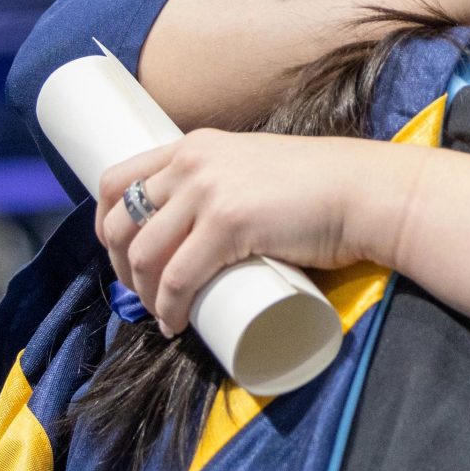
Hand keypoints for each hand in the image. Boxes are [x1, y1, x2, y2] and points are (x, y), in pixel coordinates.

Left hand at [94, 132, 414, 335]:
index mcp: (194, 146)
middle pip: (122, 221)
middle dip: (121, 267)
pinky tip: (174, 324)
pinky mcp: (229, 223)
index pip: (118, 181)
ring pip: (145, 254)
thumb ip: (227, 184)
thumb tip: (205, 229)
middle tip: (144, 295)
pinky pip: (178, 277)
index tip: (123, 258)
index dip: (107, 226)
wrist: (362, 191)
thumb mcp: (254, 169)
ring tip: (163, 314)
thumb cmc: (318, 187)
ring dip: (145, 295)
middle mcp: (192, 162)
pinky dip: (169, 307)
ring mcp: (208, 191)